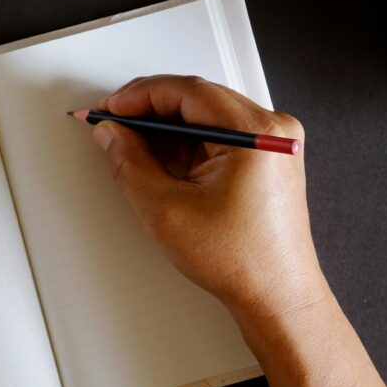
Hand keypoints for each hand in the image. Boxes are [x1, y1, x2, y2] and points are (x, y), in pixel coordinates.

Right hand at [91, 76, 328, 330]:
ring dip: (165, 128)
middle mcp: (272, 130)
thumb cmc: (242, 261)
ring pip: (204, 117)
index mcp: (257, 133)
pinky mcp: (265, 158)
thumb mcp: (167, 210)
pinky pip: (216, 135)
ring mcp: (272, 143)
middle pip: (196, 99)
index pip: (187, 91)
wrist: (276, 295)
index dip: (139, 96)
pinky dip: (184, 144)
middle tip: (113, 126)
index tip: (110, 109)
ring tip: (131, 148)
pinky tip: (159, 160)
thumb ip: (130, 164)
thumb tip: (112, 135)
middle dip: (149, 111)